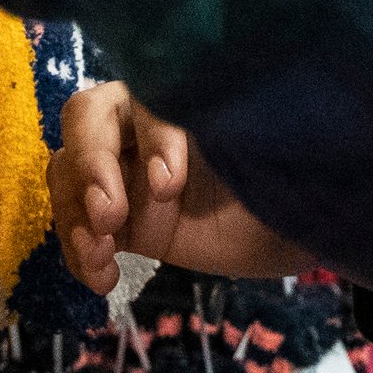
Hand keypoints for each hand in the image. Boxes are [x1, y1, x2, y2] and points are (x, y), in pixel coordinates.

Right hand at [53, 82, 316, 289]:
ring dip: (73, 214)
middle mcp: (145, 125)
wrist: (305, 222)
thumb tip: (197, 141)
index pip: (143, 96)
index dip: (147, 140)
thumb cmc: (293, 166)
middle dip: (89, 166)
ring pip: (68, 173)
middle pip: (84, 120)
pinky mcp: (128, 222)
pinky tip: (102, 279)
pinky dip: (79, 253)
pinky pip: (80, 227)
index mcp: (182, 93)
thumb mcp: (270, 141)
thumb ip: (238, 126)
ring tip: (103, 254)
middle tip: (111, 216)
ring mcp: (130, 174)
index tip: (171, 185)